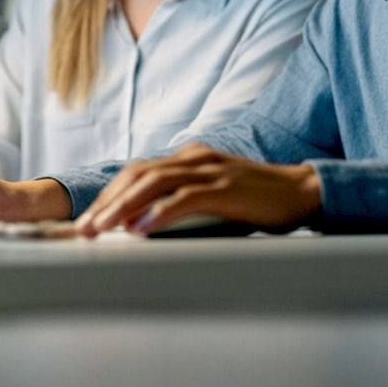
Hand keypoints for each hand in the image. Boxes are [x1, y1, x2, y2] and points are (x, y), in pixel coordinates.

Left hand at [74, 144, 321, 236]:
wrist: (304, 191)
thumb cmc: (258, 198)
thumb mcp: (213, 192)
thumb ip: (182, 197)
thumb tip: (140, 221)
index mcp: (189, 157)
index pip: (138, 171)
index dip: (110, 193)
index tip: (89, 218)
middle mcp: (195, 158)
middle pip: (138, 174)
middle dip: (106, 201)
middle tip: (83, 229)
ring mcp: (210, 170)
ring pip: (154, 183)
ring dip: (122, 207)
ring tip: (102, 229)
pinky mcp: (226, 189)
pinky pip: (184, 198)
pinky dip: (158, 213)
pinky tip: (140, 230)